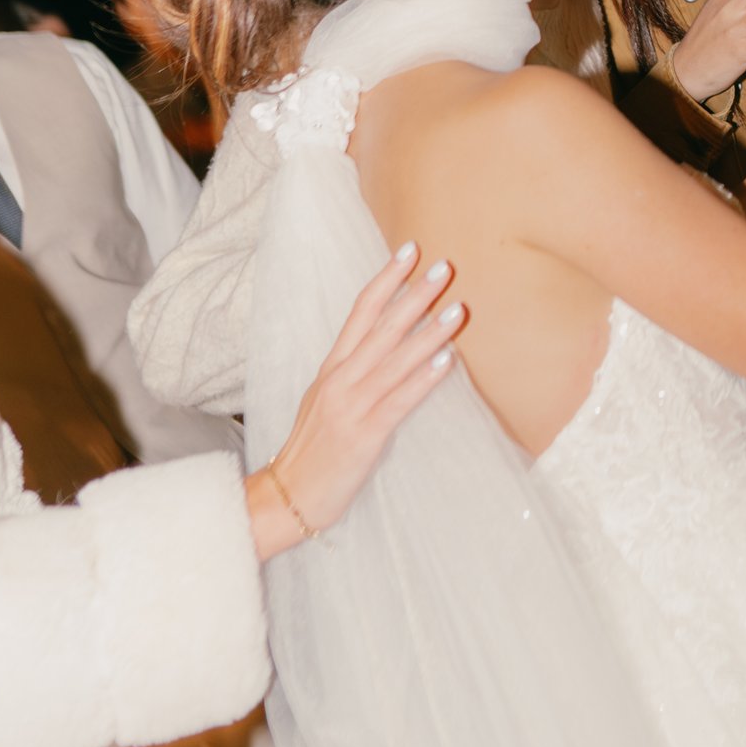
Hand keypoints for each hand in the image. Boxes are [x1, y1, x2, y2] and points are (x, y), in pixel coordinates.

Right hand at [249, 244, 462, 556]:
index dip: (385, 280)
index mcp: (332, 367)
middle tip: (444, 267)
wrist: (287, 495)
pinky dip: (423, 378)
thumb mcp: (329, 400)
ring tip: (458, 309)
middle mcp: (341, 379)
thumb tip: (393, 347)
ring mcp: (352, 405)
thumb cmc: (314, 449)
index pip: (360, 312)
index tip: (409, 250)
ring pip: (395, 360)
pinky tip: (446, 360)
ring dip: (429, 332)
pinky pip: (399, 400)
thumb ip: (356, 373)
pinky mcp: (364, 433)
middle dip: (415, 295)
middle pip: (381, 327)